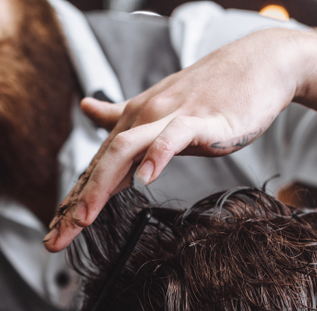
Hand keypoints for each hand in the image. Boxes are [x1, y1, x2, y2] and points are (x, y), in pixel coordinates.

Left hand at [44, 27, 302, 250]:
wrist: (262, 65)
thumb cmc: (215, 92)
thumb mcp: (163, 108)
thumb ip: (124, 116)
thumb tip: (86, 106)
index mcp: (134, 122)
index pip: (97, 167)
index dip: (73, 200)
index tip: (54, 236)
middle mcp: (144, 118)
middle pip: (102, 163)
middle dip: (76, 203)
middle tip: (57, 239)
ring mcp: (171, 117)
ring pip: (125, 150)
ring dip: (101, 186)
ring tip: (84, 217)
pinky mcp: (201, 120)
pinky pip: (173, 138)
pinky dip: (156, 157)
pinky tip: (145, 180)